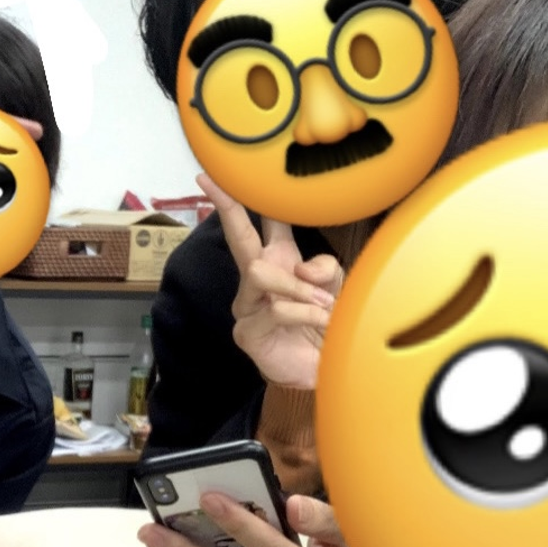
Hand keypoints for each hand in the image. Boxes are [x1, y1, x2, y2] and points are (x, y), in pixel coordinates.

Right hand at [206, 173, 341, 390]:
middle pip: (238, 237)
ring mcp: (247, 306)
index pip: (257, 225)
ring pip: (259, 273)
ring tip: (323, 305)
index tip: (212, 176)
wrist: (328, 370)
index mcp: (277, 263)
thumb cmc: (329, 327)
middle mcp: (256, 281)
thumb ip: (324, 270)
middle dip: (226, 208)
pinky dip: (305, 313)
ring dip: (296, 286)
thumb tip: (302, 266)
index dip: (238, 200)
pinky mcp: (248, 333)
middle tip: (212, 185)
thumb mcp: (335, 289)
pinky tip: (323, 322)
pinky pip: (276, 309)